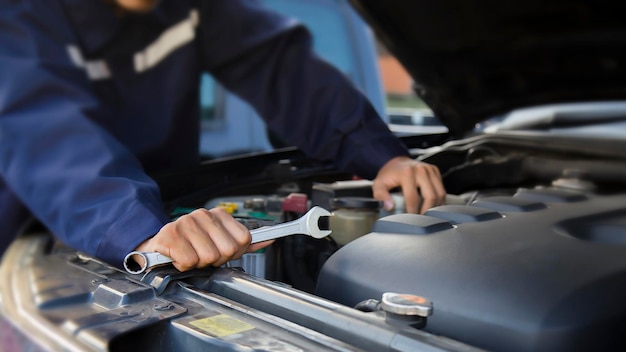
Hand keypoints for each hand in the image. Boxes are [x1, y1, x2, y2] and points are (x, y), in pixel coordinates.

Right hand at [134, 207, 271, 271]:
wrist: (159, 246)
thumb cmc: (192, 246)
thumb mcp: (221, 242)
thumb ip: (245, 243)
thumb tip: (269, 239)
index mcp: (219, 215)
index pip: (244, 238)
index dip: (234, 252)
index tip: (221, 252)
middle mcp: (203, 214)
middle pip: (228, 250)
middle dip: (216, 260)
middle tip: (203, 256)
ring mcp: (186, 222)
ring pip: (208, 257)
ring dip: (198, 263)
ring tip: (190, 255)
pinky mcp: (170, 234)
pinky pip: (189, 261)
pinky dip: (184, 265)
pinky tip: (179, 257)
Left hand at [372, 156, 445, 213]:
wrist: (397, 162)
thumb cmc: (389, 175)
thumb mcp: (379, 184)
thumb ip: (381, 196)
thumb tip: (389, 207)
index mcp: (407, 172)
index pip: (413, 197)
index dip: (412, 212)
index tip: (410, 220)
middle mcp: (421, 169)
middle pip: (430, 196)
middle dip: (426, 211)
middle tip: (420, 220)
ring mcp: (430, 169)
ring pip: (440, 194)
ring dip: (434, 207)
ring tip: (426, 215)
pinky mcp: (435, 172)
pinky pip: (442, 190)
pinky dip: (438, 201)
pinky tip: (431, 208)